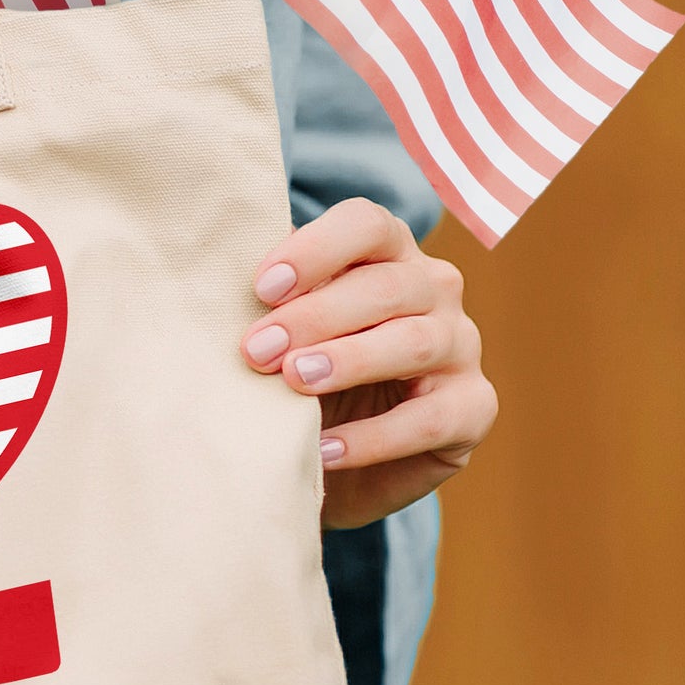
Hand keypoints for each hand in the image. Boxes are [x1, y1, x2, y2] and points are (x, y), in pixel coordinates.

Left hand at [241, 199, 497, 528]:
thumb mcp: (282, 332)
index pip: (366, 225)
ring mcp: (461, 346)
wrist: (333, 459)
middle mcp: (434, 289)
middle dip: (316, 316)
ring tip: (295, 382)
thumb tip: (211, 274)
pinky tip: (324, 449)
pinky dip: (375, 436)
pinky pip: (431, 418)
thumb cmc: (299, 375)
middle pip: (387, 285)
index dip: (315, 250)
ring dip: (349, 361)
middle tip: (257, 350)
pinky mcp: (473, 408)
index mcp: (387, 253)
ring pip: (414, 341)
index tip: (260, 288)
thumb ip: (268, 301)